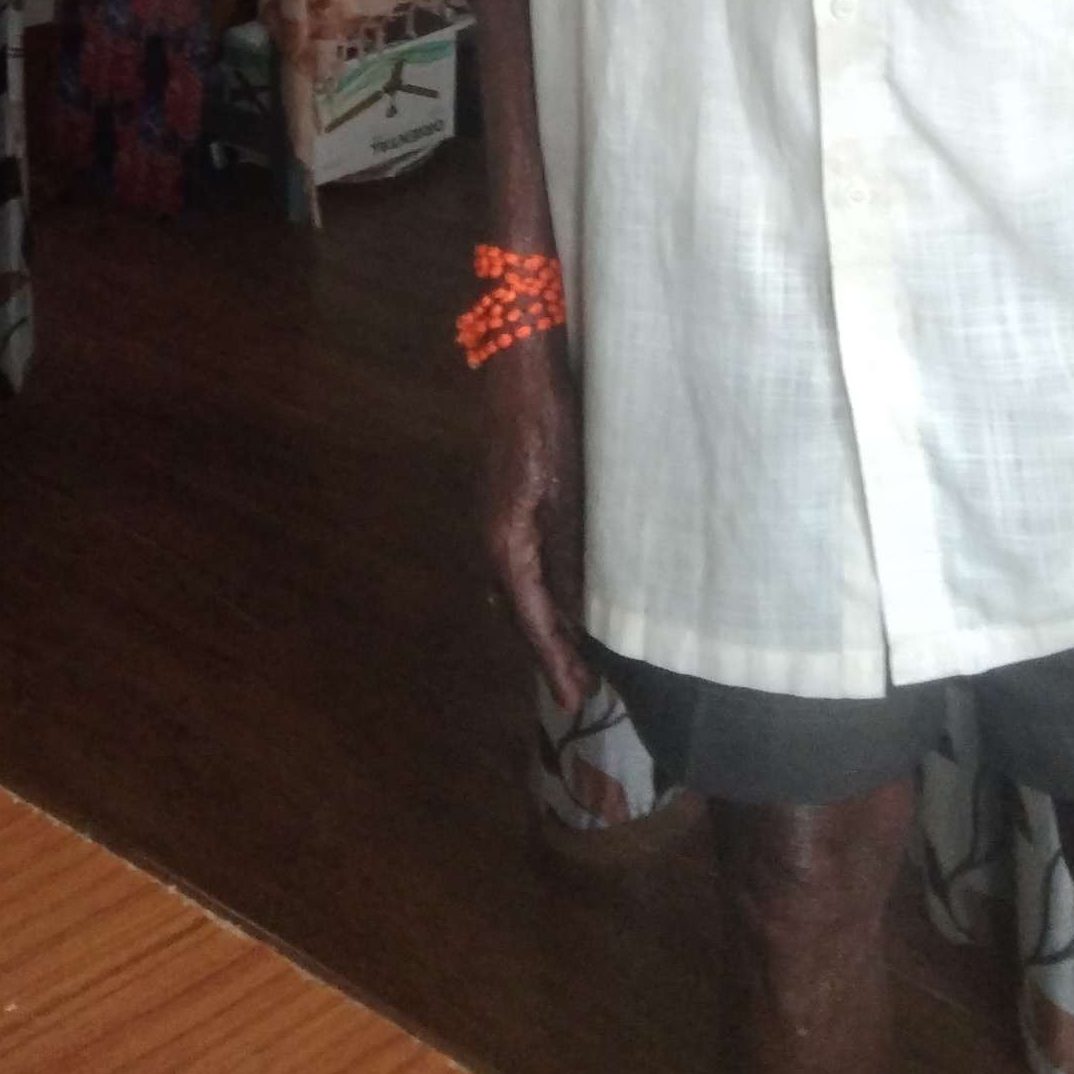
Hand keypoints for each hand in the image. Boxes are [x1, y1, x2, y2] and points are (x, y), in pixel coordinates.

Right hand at [481, 334, 594, 709]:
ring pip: (517, 594)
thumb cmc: (547, 426)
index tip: (575, 699)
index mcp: (505, 544)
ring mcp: (493, 525)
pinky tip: (560, 598)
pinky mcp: (503, 509)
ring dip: (543, 626)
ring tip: (576, 654)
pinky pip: (518, 568)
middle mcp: (491, 543)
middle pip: (519, 615)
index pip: (533, 621)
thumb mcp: (568, 491)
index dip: (554, 662)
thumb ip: (571, 551)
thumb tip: (578, 608)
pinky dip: (538, 594)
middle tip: (582, 687)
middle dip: (548, 652)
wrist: (517, 374)